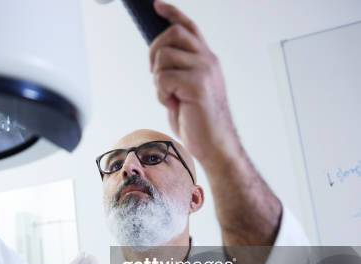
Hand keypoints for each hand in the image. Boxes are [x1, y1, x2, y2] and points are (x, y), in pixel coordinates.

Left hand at [150, 0, 240, 168]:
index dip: (172, 13)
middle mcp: (207, 60)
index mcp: (206, 59)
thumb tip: (158, 59)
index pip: (189, 26)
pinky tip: (172, 104)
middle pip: (172, 34)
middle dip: (154, 52)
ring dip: (158, 81)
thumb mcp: (186, 89)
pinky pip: (162, 78)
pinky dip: (160, 94)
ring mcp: (204, 70)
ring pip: (163, 58)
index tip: (157, 5)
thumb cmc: (198, 121)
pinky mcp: (197, 84)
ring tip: (169, 97)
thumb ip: (178, 70)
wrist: (214, 144)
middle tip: (155, 76)